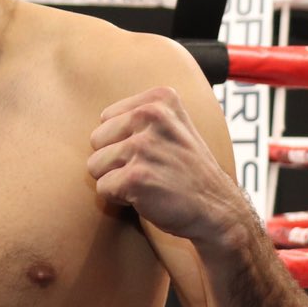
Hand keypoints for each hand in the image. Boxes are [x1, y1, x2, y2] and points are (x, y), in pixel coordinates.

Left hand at [87, 87, 250, 249]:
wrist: (216, 208)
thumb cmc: (186, 170)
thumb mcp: (172, 125)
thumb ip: (138, 114)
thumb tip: (90, 105)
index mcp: (160, 98)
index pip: (106, 118)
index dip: (123, 141)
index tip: (154, 151)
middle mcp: (151, 116)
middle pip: (96, 140)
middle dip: (115, 160)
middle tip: (150, 169)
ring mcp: (143, 146)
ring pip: (95, 165)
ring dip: (117, 180)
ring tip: (149, 181)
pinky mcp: (135, 177)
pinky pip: (102, 188)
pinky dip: (120, 198)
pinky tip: (147, 196)